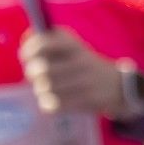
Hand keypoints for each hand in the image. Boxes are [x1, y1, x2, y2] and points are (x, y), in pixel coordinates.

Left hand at [20, 29, 139, 119]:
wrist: (117, 86)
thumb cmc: (86, 65)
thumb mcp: (73, 47)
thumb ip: (50, 41)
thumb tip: (25, 39)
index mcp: (75, 45)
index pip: (44, 43)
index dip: (28, 50)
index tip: (25, 56)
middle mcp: (80, 61)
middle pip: (42, 69)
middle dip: (31, 74)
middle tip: (33, 75)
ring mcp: (84, 82)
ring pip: (46, 89)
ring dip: (40, 90)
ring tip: (44, 89)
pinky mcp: (86, 101)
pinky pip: (55, 105)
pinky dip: (49, 104)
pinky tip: (52, 100)